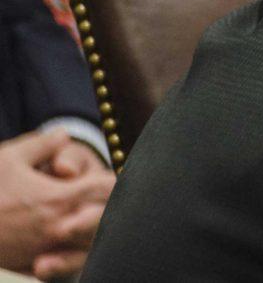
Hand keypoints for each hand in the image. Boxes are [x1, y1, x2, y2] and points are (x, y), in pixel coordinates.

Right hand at [0, 131, 114, 277]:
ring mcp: (47, 252)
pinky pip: (67, 264)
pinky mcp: (33, 268)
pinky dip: (74, 252)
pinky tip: (67, 242)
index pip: (109, 190)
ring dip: (95, 231)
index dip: (113, 181)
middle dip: (109, 206)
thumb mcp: (8, 159)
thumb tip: (65, 134)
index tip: (109, 175)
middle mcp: (58, 229)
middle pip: (107, 219)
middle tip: (102, 197)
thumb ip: (42, 144)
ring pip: (91, 245)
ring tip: (88, 218)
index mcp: (58, 200)